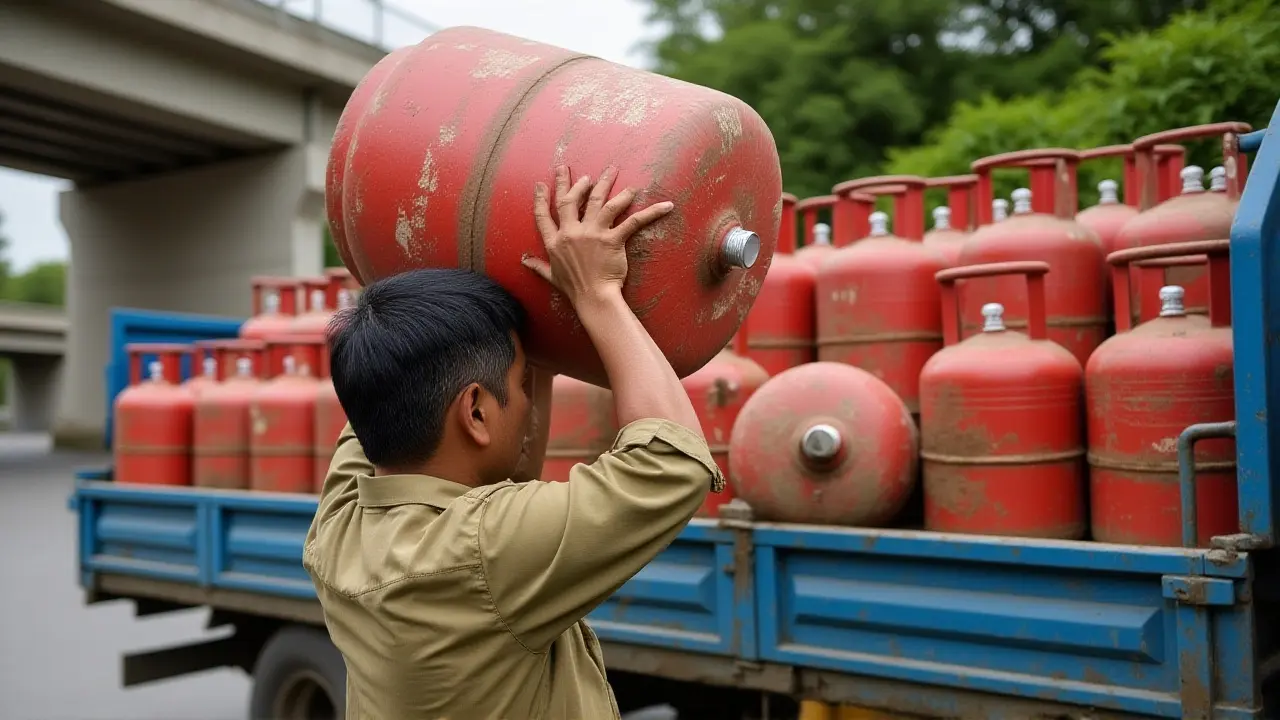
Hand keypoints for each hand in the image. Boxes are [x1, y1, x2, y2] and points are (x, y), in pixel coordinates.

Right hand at [523, 165, 674, 306]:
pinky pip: (633, 221)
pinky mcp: (612, 239)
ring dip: (607, 184)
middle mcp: (572, 233)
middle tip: (581, 172)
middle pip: (571, 200)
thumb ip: (538, 265)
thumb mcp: (551, 276)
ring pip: (601, 201)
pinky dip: (651, 212)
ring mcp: (592, 234)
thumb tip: (524, 259)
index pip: (544, 215)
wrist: (593, 299)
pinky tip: (665, 205)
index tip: (541, 184)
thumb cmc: (574, 290)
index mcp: (555, 241)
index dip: (541, 198)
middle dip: (575, 182)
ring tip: (613, 171)